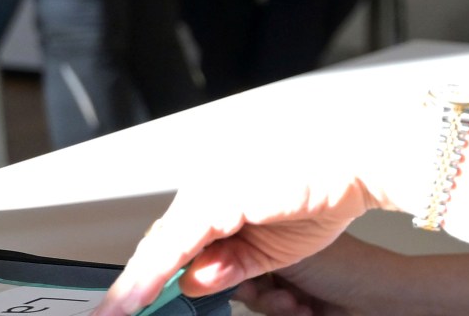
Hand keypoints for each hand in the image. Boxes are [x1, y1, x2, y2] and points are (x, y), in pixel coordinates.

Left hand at [90, 103, 426, 314]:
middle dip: (141, 278)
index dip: (152, 270)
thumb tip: (188, 282)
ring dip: (139, 281)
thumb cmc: (321, 195)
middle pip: (165, 239)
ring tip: (117, 308)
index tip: (130, 297)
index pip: (175, 236)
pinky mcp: (215, 196)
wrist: (354, 166)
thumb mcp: (268, 251)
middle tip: (115, 308)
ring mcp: (207, 187)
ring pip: (164, 242)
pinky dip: (155, 270)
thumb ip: (227, 265)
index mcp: (216, 193)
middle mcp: (204, 186)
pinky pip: (178, 240)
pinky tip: (138, 292)